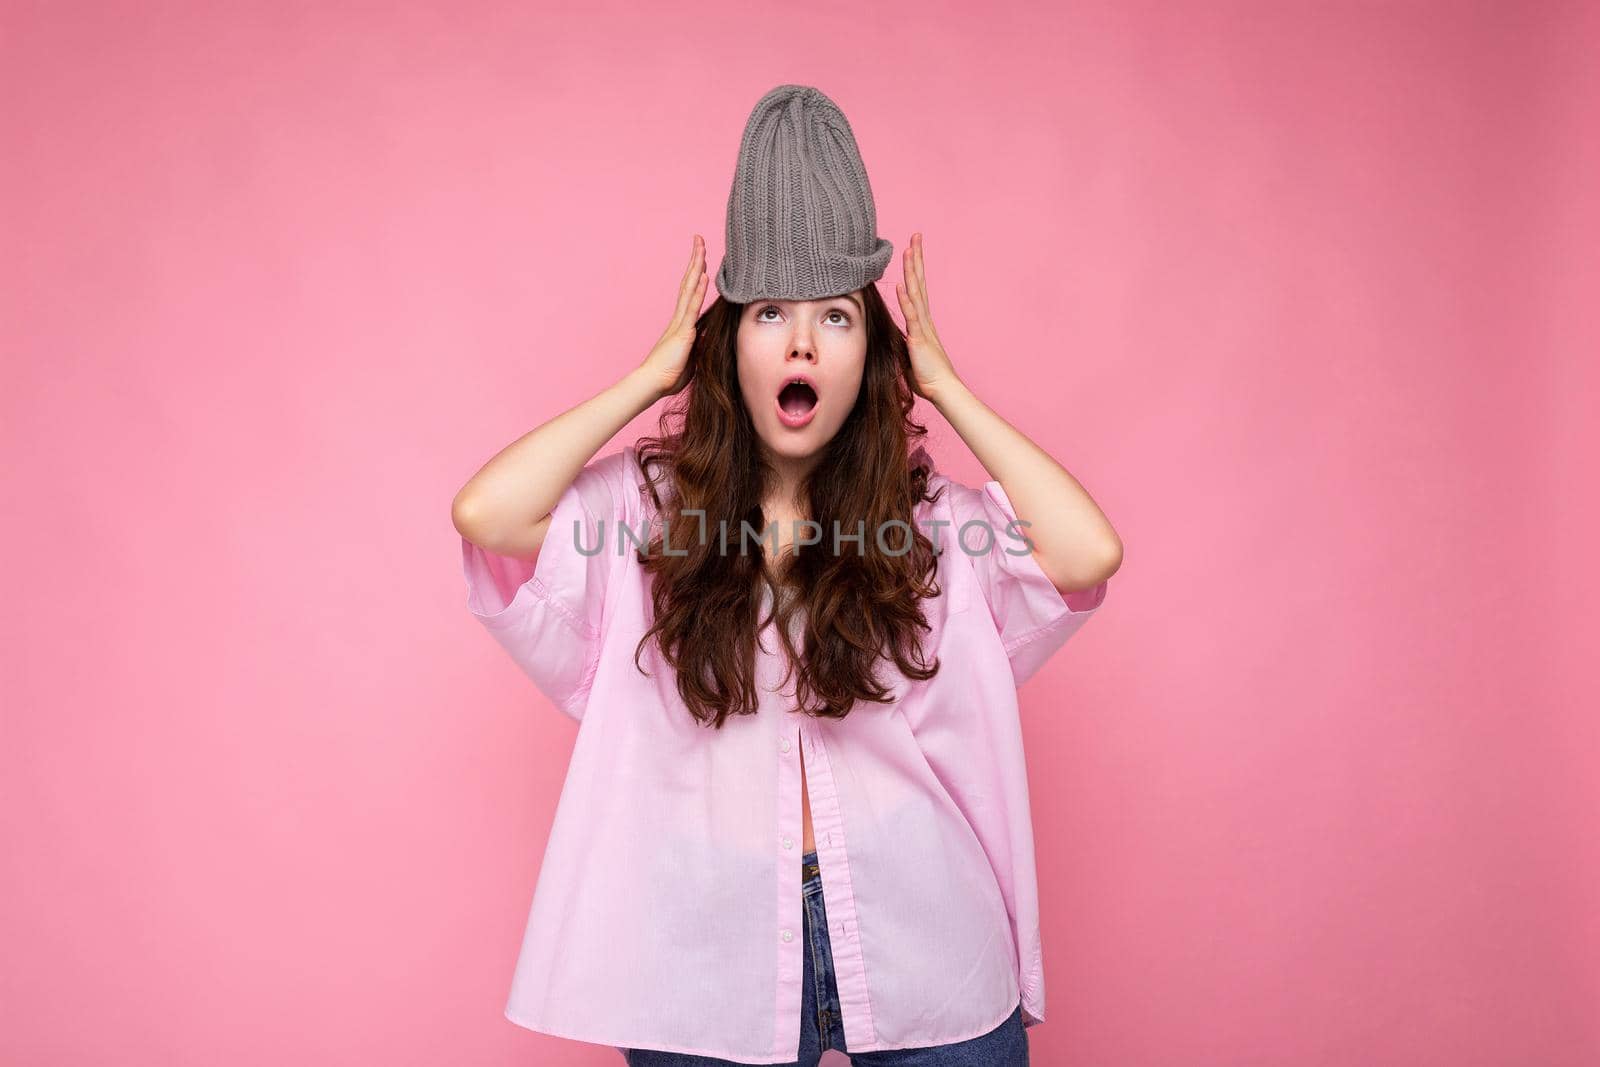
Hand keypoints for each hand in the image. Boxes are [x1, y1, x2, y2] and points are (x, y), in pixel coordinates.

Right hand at [639, 235, 708, 398]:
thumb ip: (699, 346)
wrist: (653, 383)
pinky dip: (698, 290)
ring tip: (702, 247)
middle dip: (695, 261)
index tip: (702, 259)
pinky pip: (692, 307)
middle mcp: (679, 318)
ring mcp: (681, 322)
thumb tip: (708, 340)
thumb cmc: (669, 375)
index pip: (691, 293)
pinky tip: (704, 275)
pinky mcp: (683, 331)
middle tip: (699, 240)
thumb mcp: (691, 358)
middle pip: (688, 282)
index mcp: (681, 324)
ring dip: (696, 267)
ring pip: (689, 288)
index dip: (696, 275)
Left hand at [894, 232, 960, 402]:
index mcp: (922, 321)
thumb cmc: (927, 376)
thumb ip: (902, 341)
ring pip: (916, 293)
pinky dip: (906, 300)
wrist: (942, 389)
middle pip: (919, 282)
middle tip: (916, 236)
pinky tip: (902, 285)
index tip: (911, 248)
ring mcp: (922, 327)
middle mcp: (924, 319)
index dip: (915, 268)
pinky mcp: (919, 339)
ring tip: (909, 250)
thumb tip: (892, 336)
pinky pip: (912, 317)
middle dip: (917, 259)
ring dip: (912, 271)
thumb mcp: (908, 354)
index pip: (917, 288)